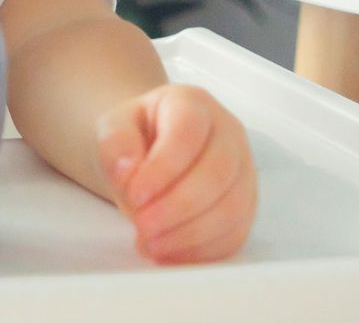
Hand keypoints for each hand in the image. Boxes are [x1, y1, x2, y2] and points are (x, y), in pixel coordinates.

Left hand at [96, 84, 255, 264]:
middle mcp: (227, 132)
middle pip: (217, 172)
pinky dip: (202, 250)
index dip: (164, 167)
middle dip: (178, 207)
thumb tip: (126, 170)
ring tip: (151, 244)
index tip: (135, 195)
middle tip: (142, 226)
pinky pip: (235, 233)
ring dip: (190, 234)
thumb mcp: (112, 128)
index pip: (188, 132)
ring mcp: (243, 169)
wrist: (149, 151)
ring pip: (232, 207)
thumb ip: (115, 143)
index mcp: (193, 104)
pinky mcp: (245, 204)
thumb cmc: (136, 138)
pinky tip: (170, 253)